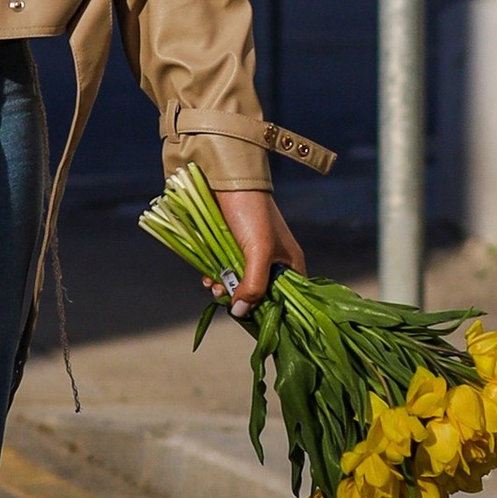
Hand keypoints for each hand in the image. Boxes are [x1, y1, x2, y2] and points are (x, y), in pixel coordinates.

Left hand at [206, 186, 302, 315]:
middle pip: (260, 295)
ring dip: (225, 290)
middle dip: (242, 301)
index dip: (273, 311)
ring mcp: (249, 256)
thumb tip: (241, 312)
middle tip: (228, 300)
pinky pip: (224, 273)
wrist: (224, 179)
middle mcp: (272, 262)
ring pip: (238, 285)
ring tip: (215, 286)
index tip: (255, 319)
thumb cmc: (251, 212)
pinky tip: (207, 277)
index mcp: (289, 262)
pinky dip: (215, 278)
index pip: (289, 298)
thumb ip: (254, 284)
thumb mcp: (258, 251)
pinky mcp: (228, 249)